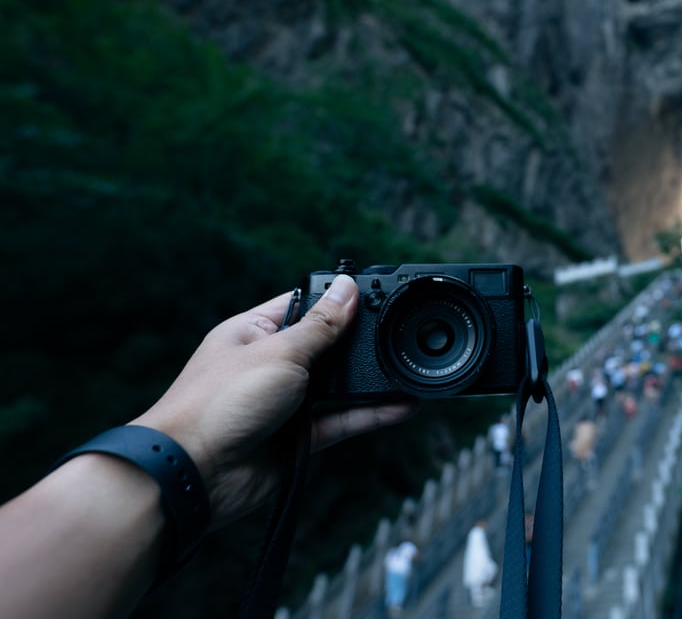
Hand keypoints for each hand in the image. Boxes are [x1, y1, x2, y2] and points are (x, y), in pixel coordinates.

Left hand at [132, 275, 416, 527]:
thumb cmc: (218, 404)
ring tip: (406, 368)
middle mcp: (270, 365)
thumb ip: (321, 325)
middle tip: (399, 333)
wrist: (194, 474)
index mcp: (254, 332)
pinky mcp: (299, 437)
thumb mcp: (278, 352)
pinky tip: (401, 405)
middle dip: (358, 344)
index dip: (337, 302)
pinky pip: (342, 421)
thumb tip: (347, 288)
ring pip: (338, 387)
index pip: (304, 306)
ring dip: (370, 381)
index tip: (376, 297)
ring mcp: (285, 402)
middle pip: (327, 347)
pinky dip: (371, 414)